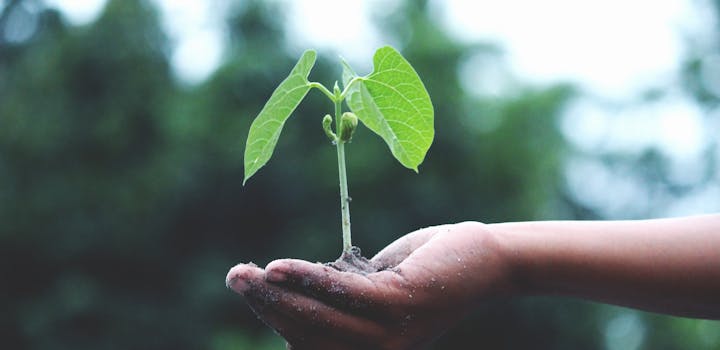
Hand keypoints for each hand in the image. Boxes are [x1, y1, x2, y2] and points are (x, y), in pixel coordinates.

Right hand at [226, 222, 513, 349]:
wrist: (483, 260)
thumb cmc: (426, 271)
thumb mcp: (375, 288)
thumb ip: (339, 297)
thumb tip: (292, 292)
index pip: (308, 342)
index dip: (274, 318)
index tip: (248, 289)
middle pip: (306, 333)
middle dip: (265, 304)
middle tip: (235, 276)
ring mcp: (390, 334)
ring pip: (319, 318)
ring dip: (276, 294)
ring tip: (244, 273)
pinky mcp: (400, 305)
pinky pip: (343, 293)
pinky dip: (307, 279)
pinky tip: (279, 267)